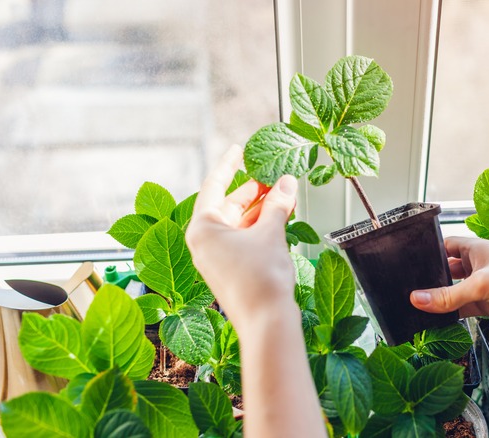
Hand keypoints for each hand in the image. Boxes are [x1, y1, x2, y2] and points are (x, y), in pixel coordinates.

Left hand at [186, 145, 297, 323]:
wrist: (266, 323)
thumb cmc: (260, 282)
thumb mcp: (271, 233)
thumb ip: (277, 203)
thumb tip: (285, 182)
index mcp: (203, 229)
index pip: (214, 186)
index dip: (228, 165)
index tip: (238, 150)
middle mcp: (204, 242)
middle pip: (229, 205)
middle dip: (254, 190)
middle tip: (275, 176)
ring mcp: (217, 257)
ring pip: (239, 223)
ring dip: (261, 209)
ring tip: (284, 195)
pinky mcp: (231, 270)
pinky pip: (243, 239)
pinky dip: (260, 227)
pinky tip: (279, 218)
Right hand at [409, 236, 488, 331]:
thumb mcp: (481, 284)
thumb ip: (447, 296)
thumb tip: (415, 300)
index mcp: (476, 248)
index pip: (445, 245)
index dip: (427, 252)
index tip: (406, 261)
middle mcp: (478, 265)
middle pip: (447, 270)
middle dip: (430, 279)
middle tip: (405, 288)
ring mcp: (483, 285)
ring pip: (454, 291)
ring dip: (440, 299)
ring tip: (414, 307)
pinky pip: (464, 308)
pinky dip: (451, 314)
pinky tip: (435, 320)